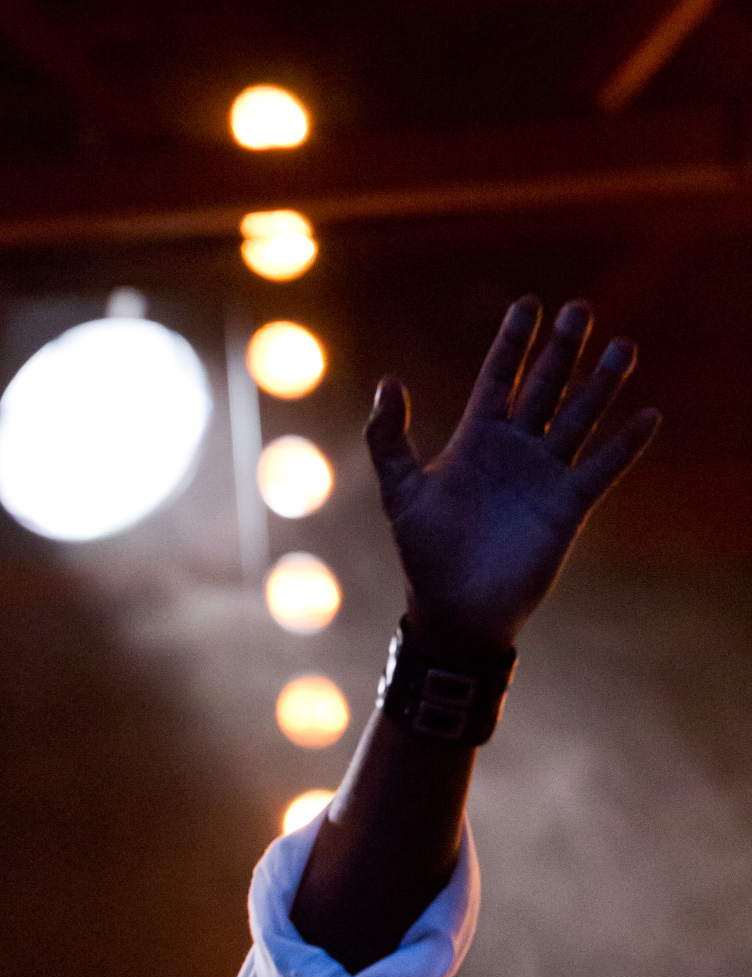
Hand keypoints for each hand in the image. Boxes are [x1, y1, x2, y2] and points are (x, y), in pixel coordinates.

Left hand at [365, 295, 659, 651]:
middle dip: (563, 349)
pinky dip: (626, 444)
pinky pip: (602, 468)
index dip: (514, 341)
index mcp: (477, 439)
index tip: (529, 305)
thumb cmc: (424, 554)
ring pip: (579, 418)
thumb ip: (389, 439)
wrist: (456, 611)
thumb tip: (387, 382)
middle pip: (546, 386)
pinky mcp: (567, 506)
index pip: (499, 376)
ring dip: (601, 384)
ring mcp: (544, 475)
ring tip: (623, 347)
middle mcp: (515, 449)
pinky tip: (648, 416)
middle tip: (581, 309)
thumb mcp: (401, 491)